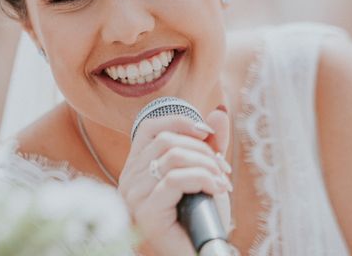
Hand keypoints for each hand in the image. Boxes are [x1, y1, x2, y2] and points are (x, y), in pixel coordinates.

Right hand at [118, 107, 231, 255]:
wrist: (201, 249)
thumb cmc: (201, 213)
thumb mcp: (206, 170)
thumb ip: (210, 143)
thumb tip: (220, 110)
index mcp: (137, 165)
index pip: (149, 127)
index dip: (179, 122)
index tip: (208, 133)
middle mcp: (129, 177)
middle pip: (167, 141)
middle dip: (203, 150)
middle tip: (223, 169)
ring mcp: (134, 195)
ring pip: (173, 157)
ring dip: (206, 166)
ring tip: (221, 182)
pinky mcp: (146, 210)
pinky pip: (175, 179)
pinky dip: (202, 179)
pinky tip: (216, 190)